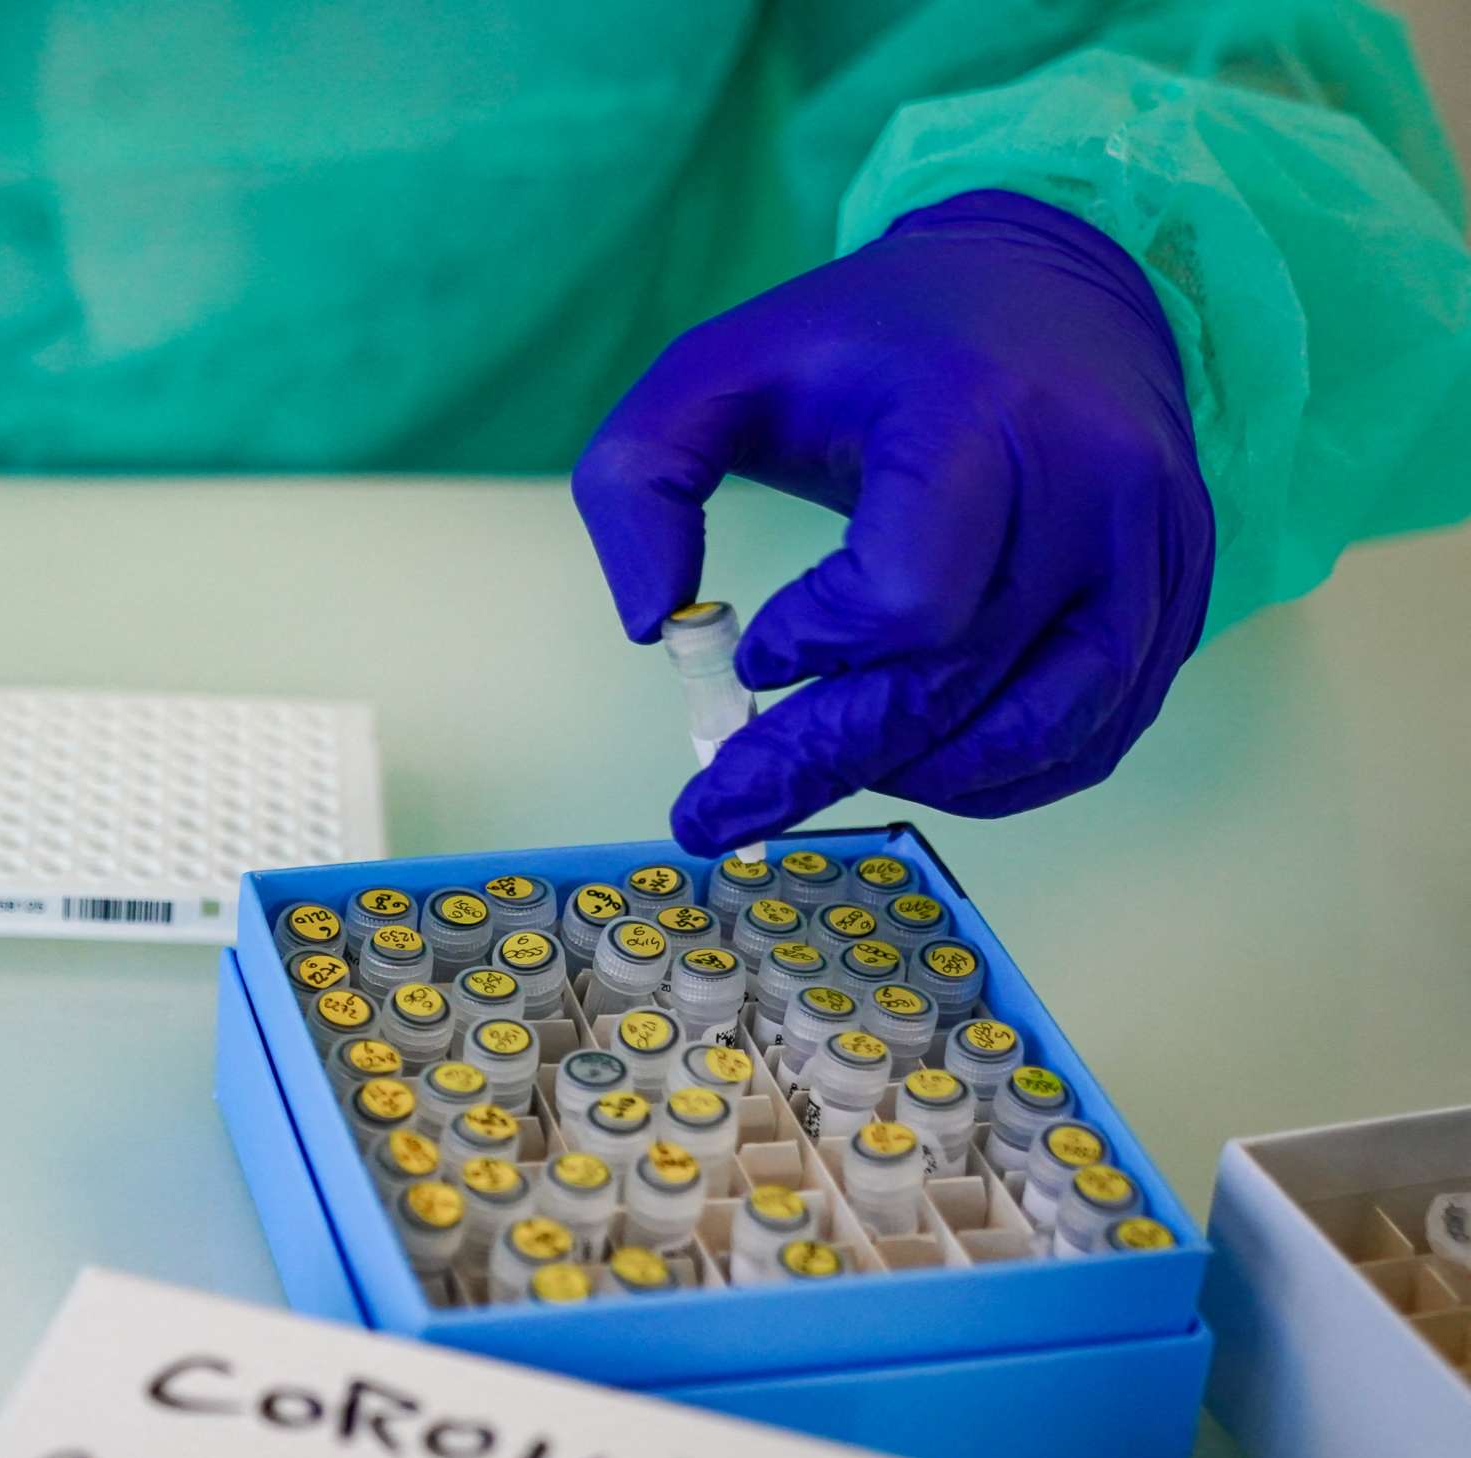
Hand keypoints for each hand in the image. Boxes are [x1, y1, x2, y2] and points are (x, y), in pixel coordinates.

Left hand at [573, 189, 1213, 856]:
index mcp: (978, 417)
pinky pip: (1101, 730)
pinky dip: (1007, 775)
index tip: (751, 653)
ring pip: (1044, 728)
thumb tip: (651, 625)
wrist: (1053, 283)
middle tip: (719, 811)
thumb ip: (638, 478)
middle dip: (822, 760)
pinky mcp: (1181, 588)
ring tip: (828, 767)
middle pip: (955, 681)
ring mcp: (1153, 544)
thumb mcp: (720, 368)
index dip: (819, 648)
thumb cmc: (872, 338)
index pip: (909, 599)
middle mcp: (1091, 485)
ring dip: (921, 776)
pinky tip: (923, 763)